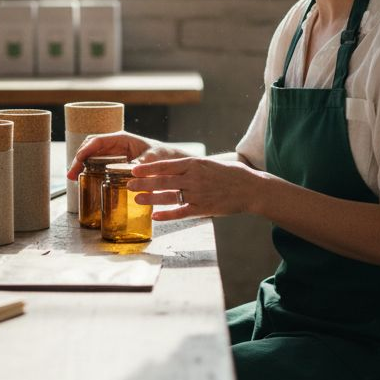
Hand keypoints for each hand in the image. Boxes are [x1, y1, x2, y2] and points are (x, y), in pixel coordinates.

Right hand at [66, 132, 190, 179]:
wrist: (170, 163)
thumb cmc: (164, 156)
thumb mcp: (155, 158)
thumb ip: (145, 162)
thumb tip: (134, 168)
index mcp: (122, 138)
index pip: (98, 140)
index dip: (86, 149)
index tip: (78, 160)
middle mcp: (115, 144)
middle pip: (90, 148)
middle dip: (79, 159)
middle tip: (72, 174)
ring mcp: (113, 153)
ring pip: (92, 156)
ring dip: (81, 166)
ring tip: (73, 179)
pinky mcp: (114, 163)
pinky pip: (98, 164)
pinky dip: (89, 171)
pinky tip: (84, 180)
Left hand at [128, 156, 266, 220]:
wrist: (250, 188)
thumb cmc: (230, 174)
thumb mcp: (208, 164)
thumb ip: (190, 166)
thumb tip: (169, 167)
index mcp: (194, 164)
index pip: (165, 165)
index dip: (147, 167)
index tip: (133, 169)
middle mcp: (194, 178)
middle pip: (162, 181)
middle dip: (143, 182)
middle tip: (128, 184)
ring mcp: (198, 194)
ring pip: (168, 196)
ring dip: (150, 198)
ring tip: (137, 198)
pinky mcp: (203, 208)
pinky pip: (181, 212)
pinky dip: (167, 215)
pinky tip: (155, 216)